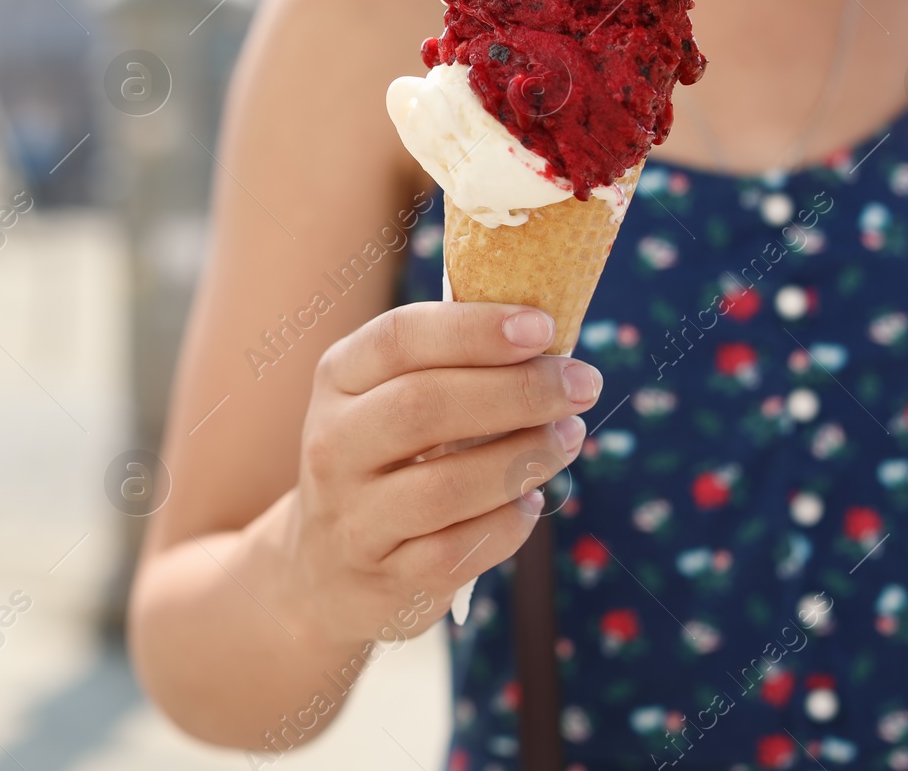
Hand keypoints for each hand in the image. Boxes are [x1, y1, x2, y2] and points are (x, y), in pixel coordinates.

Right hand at [270, 301, 600, 647]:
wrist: (325, 569)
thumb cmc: (387, 461)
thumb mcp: (390, 399)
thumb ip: (452, 366)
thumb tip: (550, 342)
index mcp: (339, 380)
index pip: (399, 338)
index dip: (475, 330)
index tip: (543, 327)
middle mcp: (334, 445)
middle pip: (423, 406)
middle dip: (517, 391)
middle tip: (582, 384)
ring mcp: (354, 517)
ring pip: (445, 486)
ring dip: (523, 458)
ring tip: (567, 439)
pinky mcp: (386, 579)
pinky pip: (459, 550)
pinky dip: (509, 523)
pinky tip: (530, 501)